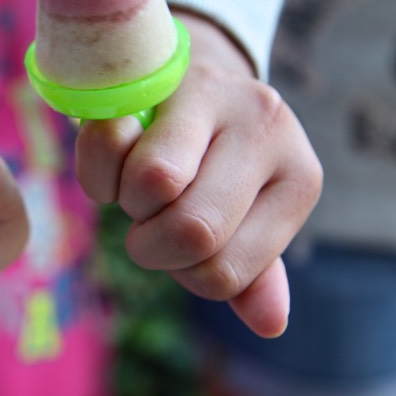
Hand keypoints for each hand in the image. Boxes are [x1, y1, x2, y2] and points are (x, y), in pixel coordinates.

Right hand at [75, 12, 322, 337]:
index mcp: (299, 181)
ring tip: (136, 184)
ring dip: (125, 201)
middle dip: (148, 243)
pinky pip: (109, 138)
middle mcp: (272, 130)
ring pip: (153, 184)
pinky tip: (115, 152)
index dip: (182, 272)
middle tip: (146, 220)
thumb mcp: (240, 215)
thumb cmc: (213, 159)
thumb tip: (270, 323)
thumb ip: (249, 269)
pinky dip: (96, 166)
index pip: (225, 271)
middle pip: (193, 230)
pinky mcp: (161, 72)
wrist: (186, 71)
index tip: (177, 241)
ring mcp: (220, 93)